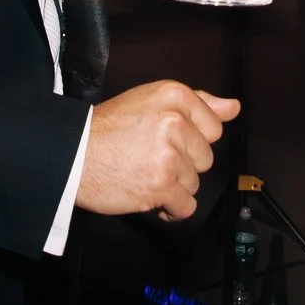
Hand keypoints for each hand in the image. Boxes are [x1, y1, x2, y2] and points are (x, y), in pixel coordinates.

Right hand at [76, 79, 239, 219]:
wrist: (72, 154)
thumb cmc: (106, 130)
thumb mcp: (151, 101)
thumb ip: (197, 104)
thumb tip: (232, 107)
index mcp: (174, 96)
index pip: (213, 127)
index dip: (191, 140)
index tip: (168, 140)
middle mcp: (174, 121)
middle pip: (204, 158)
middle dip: (181, 164)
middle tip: (149, 157)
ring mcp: (169, 154)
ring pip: (194, 183)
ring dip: (172, 185)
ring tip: (143, 173)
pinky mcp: (162, 184)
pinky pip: (186, 206)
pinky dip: (170, 209)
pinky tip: (150, 195)